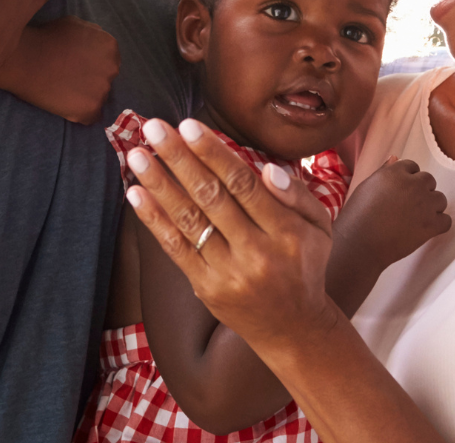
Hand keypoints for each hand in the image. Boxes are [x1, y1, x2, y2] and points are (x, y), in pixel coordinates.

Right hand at [0, 16, 118, 123]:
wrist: (25, 58)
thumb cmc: (45, 38)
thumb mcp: (75, 25)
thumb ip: (92, 36)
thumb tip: (95, 48)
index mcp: (109, 46)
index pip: (109, 61)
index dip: (92, 66)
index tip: (77, 68)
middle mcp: (111, 68)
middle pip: (105, 80)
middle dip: (91, 81)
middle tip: (69, 80)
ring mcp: (102, 90)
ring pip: (98, 98)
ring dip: (85, 97)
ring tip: (63, 92)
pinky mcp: (90, 109)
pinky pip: (91, 117)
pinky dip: (79, 114)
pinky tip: (64, 104)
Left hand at [124, 117, 337, 347]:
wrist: (294, 330)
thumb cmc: (304, 265)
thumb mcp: (319, 227)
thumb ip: (298, 195)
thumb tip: (268, 170)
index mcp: (286, 233)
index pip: (243, 184)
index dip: (214, 153)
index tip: (189, 125)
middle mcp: (256, 253)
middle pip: (211, 197)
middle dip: (180, 159)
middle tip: (154, 128)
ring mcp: (228, 272)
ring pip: (189, 220)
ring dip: (159, 184)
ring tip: (137, 155)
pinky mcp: (205, 287)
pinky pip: (175, 248)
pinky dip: (153, 219)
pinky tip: (136, 193)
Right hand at [335, 157, 450, 271]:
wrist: (361, 241)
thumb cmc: (358, 213)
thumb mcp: (367, 185)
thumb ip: (384, 171)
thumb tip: (396, 158)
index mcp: (394, 173)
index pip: (412, 166)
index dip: (407, 178)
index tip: (400, 190)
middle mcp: (412, 185)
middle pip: (428, 180)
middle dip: (421, 190)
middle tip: (408, 204)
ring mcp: (424, 205)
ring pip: (440, 199)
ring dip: (431, 206)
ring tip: (416, 216)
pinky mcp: (432, 225)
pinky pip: (446, 220)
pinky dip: (439, 224)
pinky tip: (425, 228)